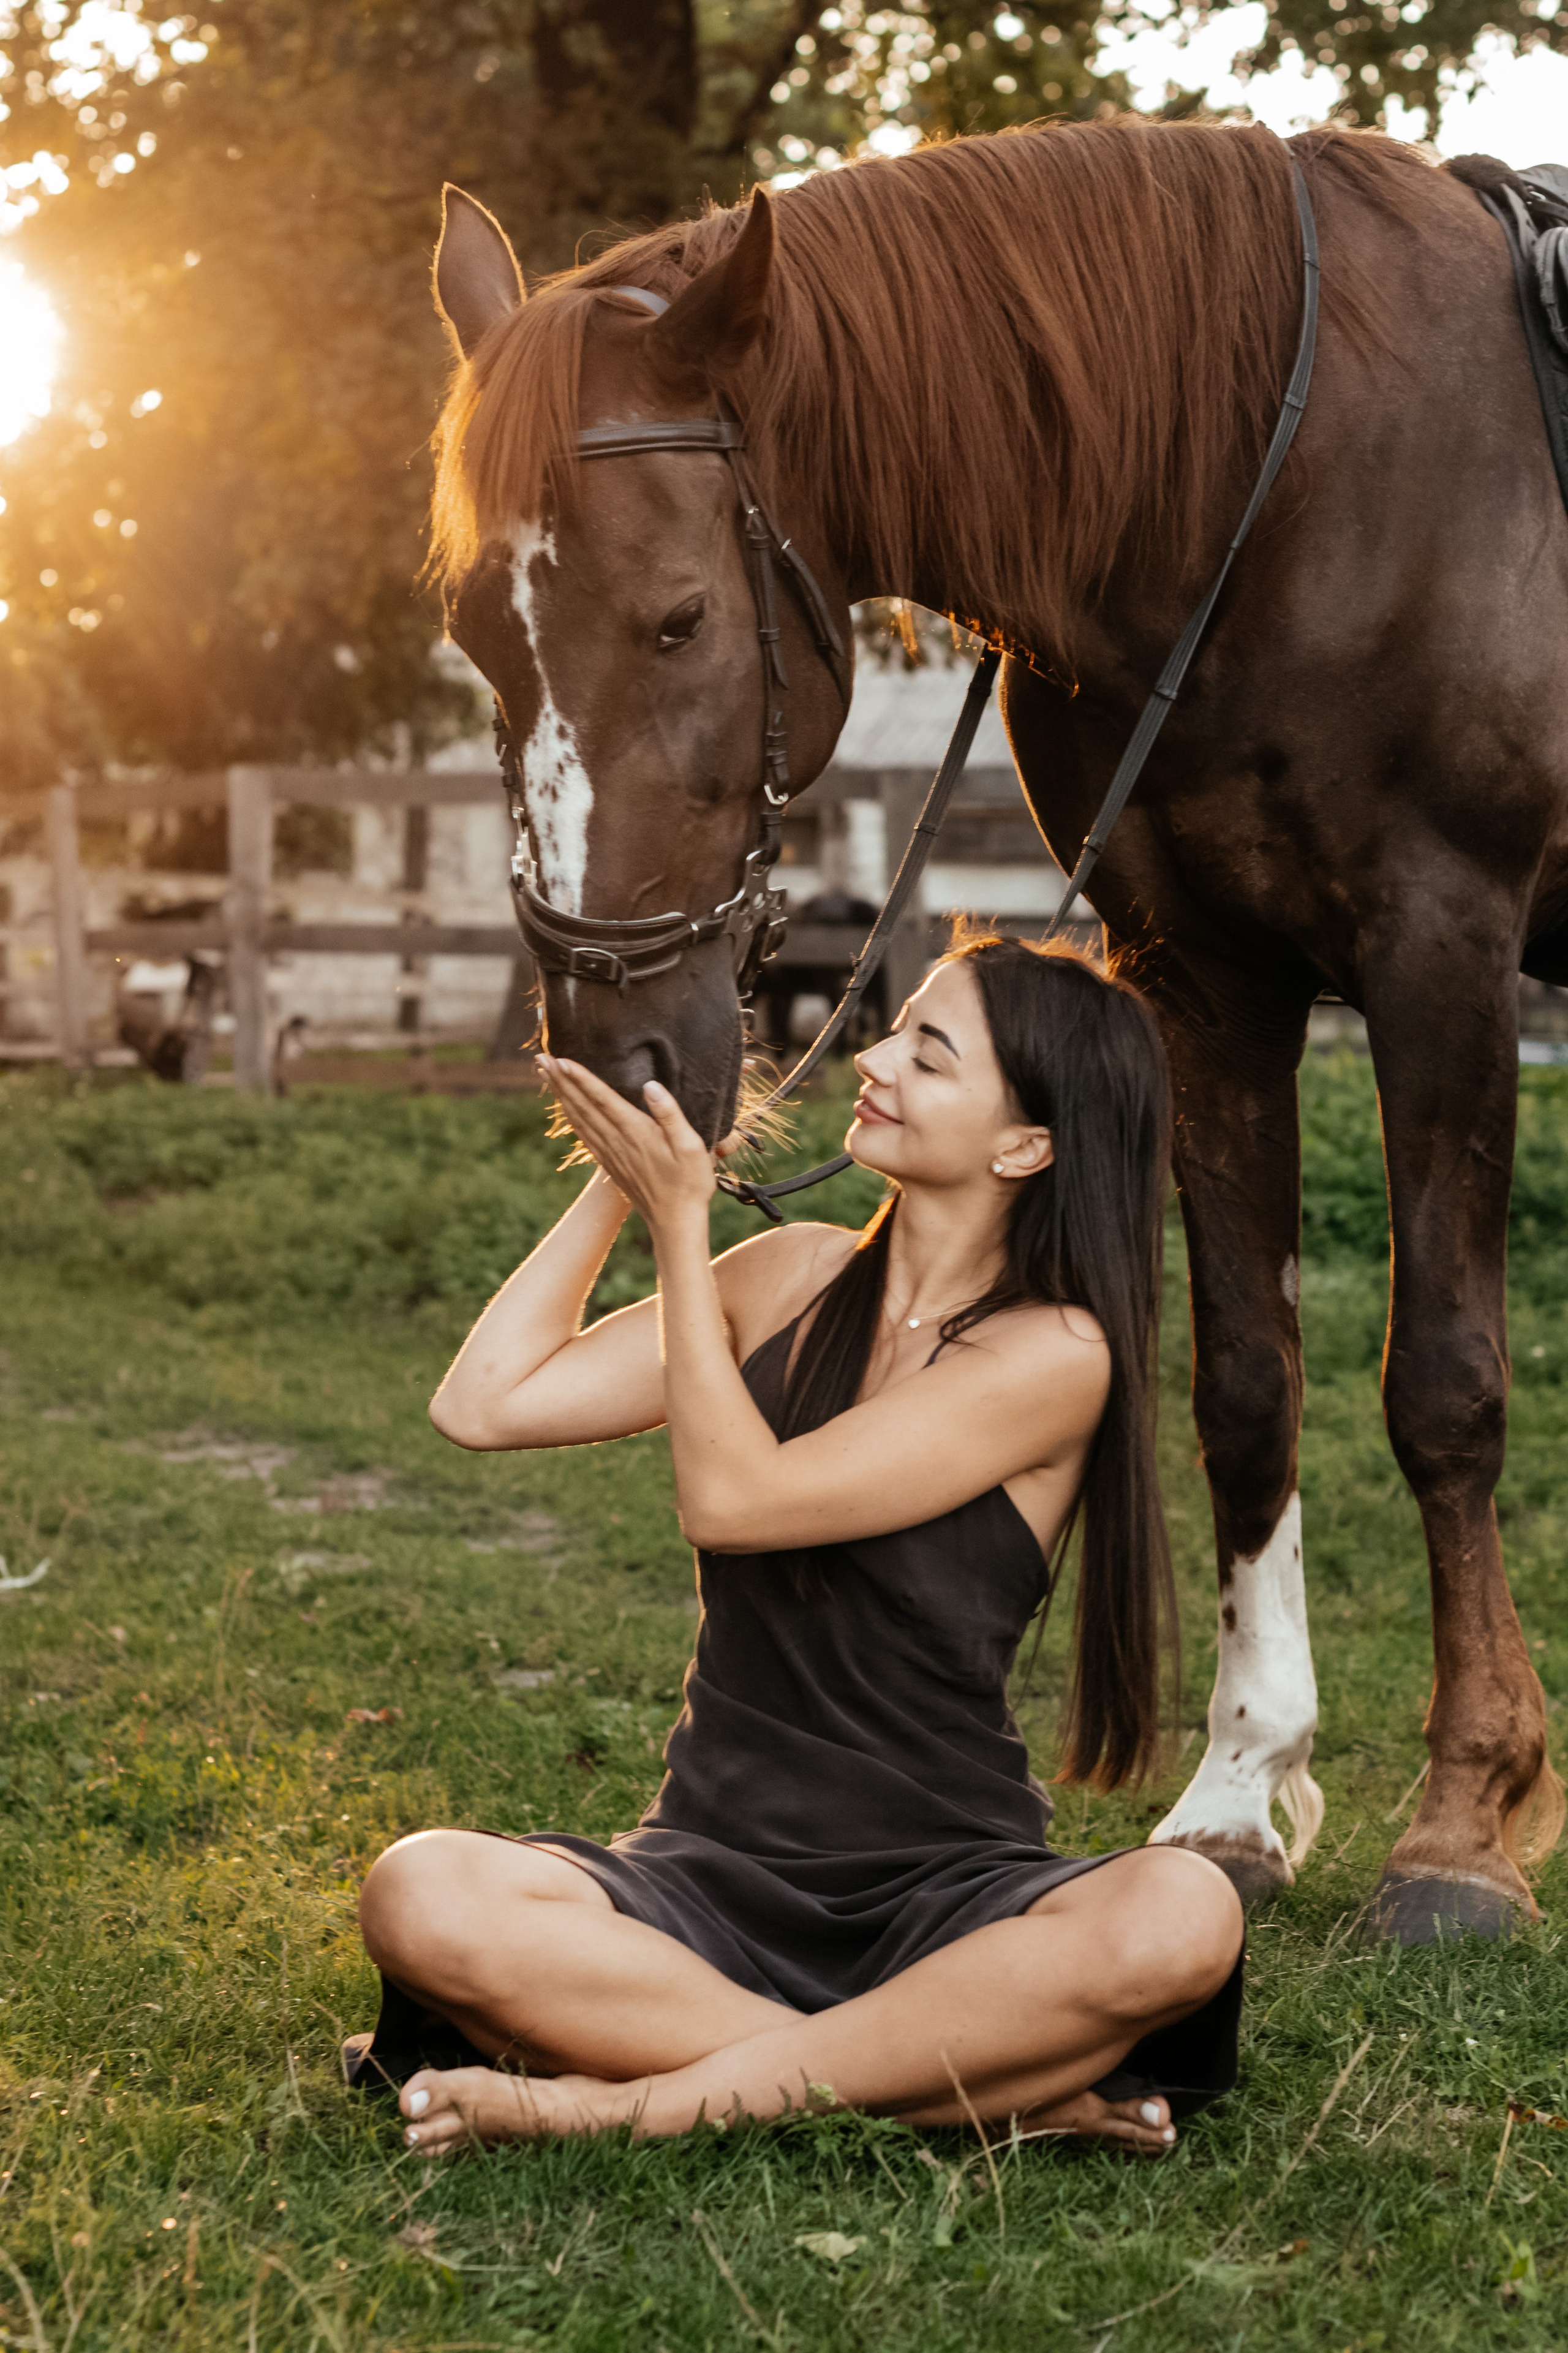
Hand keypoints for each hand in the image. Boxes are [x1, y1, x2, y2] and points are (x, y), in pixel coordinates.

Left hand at [540, 1056, 716, 1230]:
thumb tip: (650, 1086)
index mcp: (635, 1132)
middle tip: (541, 1057)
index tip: (560, 1059)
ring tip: (546, 1074)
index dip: (580, 1077)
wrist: (675, 1223)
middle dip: (561, 1080)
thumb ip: (670, 1115)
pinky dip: (570, 1117)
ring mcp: (610, 1153)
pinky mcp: (610, 1164)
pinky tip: (564, 1108)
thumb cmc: (689, 1184)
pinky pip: (583, 1135)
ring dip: (561, 1095)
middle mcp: (617, 1141)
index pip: (601, 1098)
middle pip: (582, 1105)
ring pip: (578, 1118)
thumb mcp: (691, 1147)